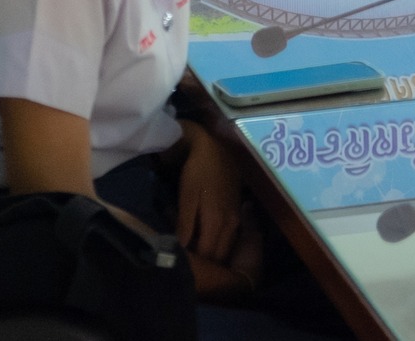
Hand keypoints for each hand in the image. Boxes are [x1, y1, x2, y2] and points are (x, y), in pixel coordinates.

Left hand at [175, 122, 242, 261]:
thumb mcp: (187, 197)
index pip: (208, 257)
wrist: (215, 146)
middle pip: (219, 257)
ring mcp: (236, 218)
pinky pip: (229, 238)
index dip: (195, 267)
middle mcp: (231, 224)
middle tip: (186, 266)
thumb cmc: (196, 171)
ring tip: (194, 259)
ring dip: (212, 256)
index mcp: (217, 222)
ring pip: (226, 248)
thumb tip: (179, 252)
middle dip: (205, 266)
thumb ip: (185, 226)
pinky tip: (206, 243)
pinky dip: (219, 245)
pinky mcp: (236, 211)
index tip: (179, 268)